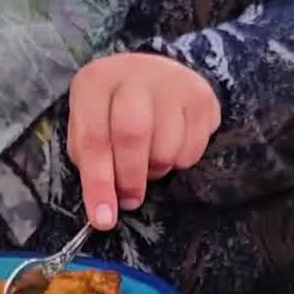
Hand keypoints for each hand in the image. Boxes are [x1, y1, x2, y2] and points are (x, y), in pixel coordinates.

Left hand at [67, 53, 221, 229]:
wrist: (155, 75)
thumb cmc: (114, 111)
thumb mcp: (90, 126)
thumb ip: (91, 162)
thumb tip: (104, 211)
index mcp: (97, 81)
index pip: (93, 138)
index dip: (98, 184)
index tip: (103, 220)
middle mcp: (135, 73)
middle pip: (133, 136)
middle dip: (130, 179)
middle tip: (130, 200)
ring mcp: (173, 82)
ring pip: (166, 148)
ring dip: (156, 170)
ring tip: (149, 161)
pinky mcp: (203, 97)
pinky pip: (192, 150)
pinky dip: (179, 162)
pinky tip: (170, 147)